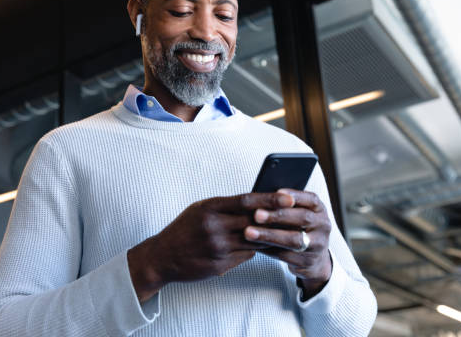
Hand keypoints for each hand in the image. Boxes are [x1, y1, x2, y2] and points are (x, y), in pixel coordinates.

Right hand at [128, 192, 294, 301]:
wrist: (162, 257)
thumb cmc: (183, 229)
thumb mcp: (200, 210)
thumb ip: (225, 207)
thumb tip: (255, 205)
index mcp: (209, 208)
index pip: (245, 200)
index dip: (269, 198)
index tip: (288, 195)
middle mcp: (214, 227)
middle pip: (253, 220)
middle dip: (277, 216)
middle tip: (298, 212)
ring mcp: (218, 247)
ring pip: (254, 240)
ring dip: (272, 236)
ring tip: (290, 230)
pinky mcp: (220, 264)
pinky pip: (246, 255)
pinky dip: (258, 250)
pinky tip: (269, 247)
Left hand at [243, 189, 332, 297]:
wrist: (314, 258)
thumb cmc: (298, 228)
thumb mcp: (298, 214)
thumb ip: (285, 206)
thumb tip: (260, 198)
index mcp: (319, 210)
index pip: (311, 199)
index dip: (295, 195)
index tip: (276, 192)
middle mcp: (323, 225)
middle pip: (302, 218)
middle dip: (277, 216)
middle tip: (256, 214)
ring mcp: (318, 245)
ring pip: (294, 240)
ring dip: (269, 235)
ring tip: (249, 232)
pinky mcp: (308, 261)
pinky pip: (286, 255)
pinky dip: (268, 249)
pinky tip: (253, 245)